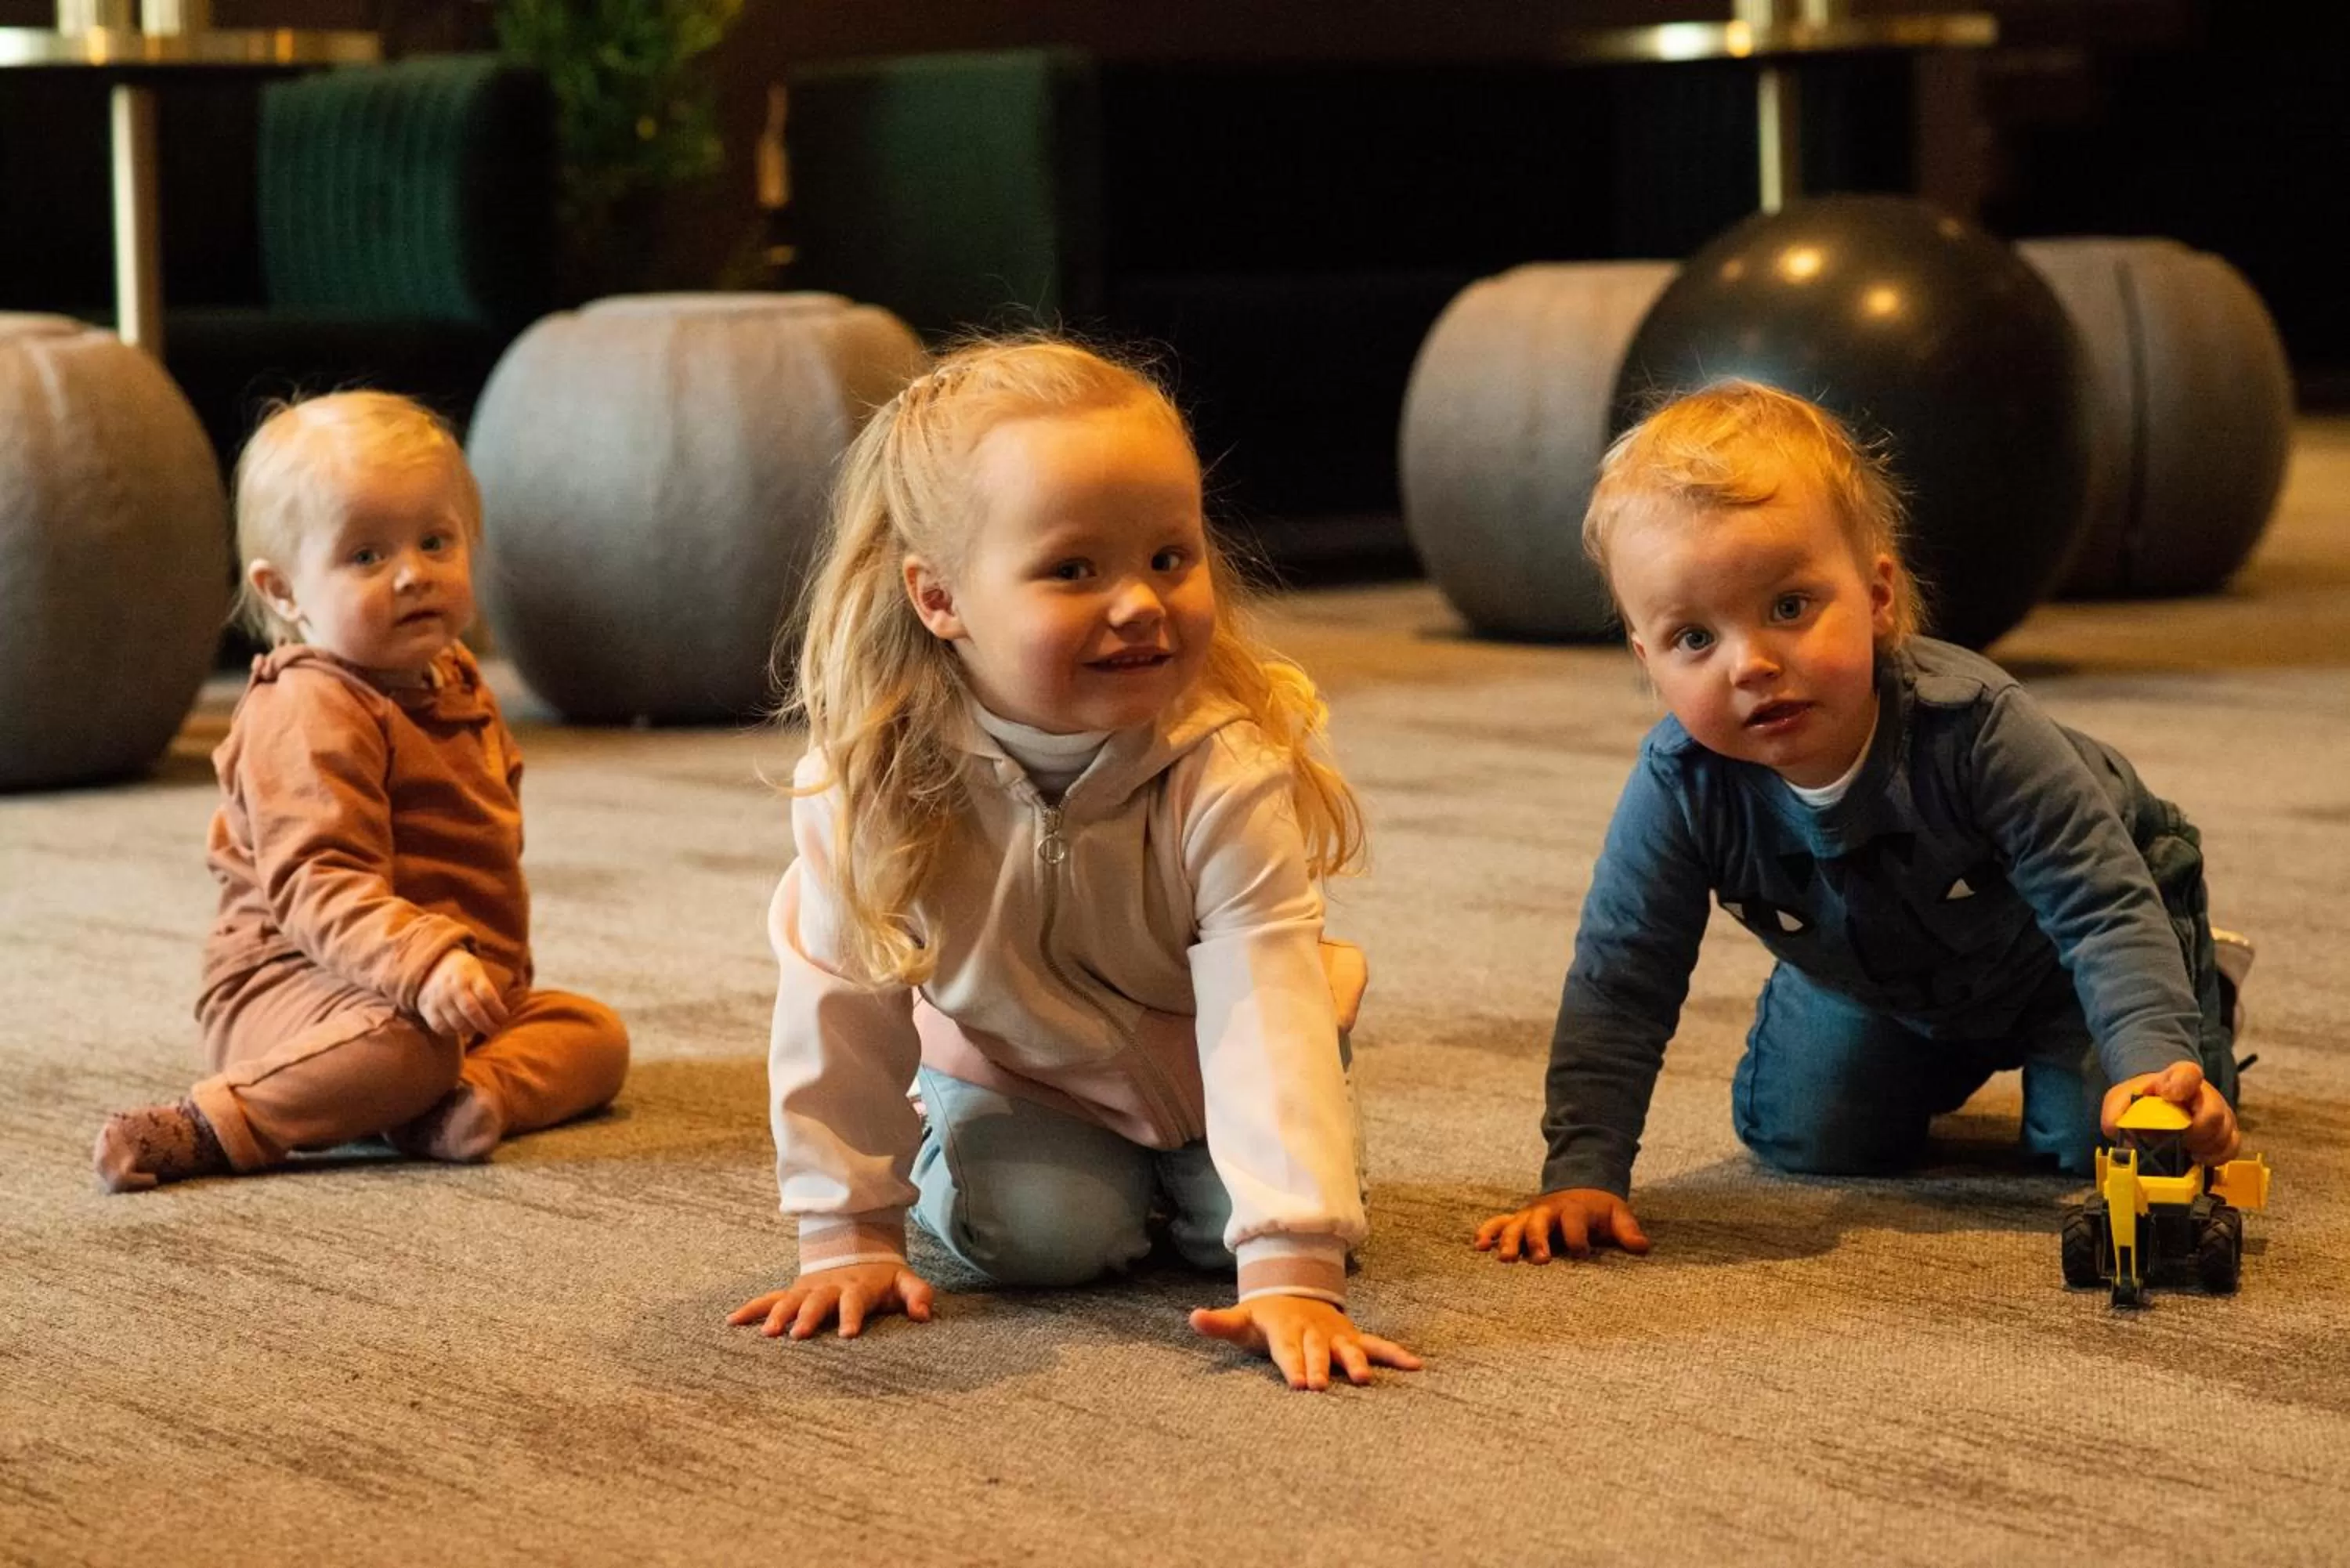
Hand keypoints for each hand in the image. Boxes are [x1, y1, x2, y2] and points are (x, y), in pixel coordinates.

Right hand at [417, 949, 508, 1039]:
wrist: (432, 965)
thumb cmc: (464, 972)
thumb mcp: (478, 972)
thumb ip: (487, 989)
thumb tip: (504, 1014)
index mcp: (469, 976)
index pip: (486, 996)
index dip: (498, 1011)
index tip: (505, 1018)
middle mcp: (452, 987)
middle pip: (472, 1011)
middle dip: (486, 1025)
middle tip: (495, 1030)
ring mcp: (438, 998)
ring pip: (457, 1022)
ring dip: (472, 1030)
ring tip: (479, 1030)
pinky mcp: (426, 1008)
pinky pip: (441, 1027)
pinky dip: (453, 1032)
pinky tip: (461, 1030)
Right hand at [727, 1262, 935, 1339]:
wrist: (857, 1253)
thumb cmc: (883, 1278)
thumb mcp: (905, 1282)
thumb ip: (917, 1295)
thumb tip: (925, 1315)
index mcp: (857, 1287)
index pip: (854, 1302)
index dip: (851, 1316)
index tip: (847, 1334)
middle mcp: (829, 1288)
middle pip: (817, 1302)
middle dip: (807, 1316)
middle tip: (798, 1335)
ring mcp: (808, 1289)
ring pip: (789, 1300)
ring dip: (777, 1315)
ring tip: (766, 1333)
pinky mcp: (793, 1292)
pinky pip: (769, 1299)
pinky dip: (751, 1308)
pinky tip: (732, 1322)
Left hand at [1189, 1295, 1421, 1390]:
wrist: (1295, 1292)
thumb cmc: (1266, 1318)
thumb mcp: (1242, 1319)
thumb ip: (1219, 1323)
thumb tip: (1193, 1318)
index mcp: (1285, 1330)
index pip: (1287, 1350)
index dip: (1292, 1365)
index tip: (1296, 1384)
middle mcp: (1313, 1332)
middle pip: (1316, 1352)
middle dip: (1319, 1368)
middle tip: (1320, 1387)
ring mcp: (1336, 1335)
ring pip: (1348, 1349)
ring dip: (1356, 1363)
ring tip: (1364, 1380)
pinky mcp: (1353, 1338)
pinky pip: (1376, 1345)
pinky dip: (1395, 1354)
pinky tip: (1415, 1366)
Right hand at [1474, 1187, 1650, 1263]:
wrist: (1580, 1185)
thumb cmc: (1600, 1210)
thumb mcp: (1617, 1214)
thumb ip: (1627, 1230)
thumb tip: (1643, 1247)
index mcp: (1575, 1210)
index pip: (1575, 1224)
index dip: (1578, 1238)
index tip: (1583, 1253)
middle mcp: (1549, 1211)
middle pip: (1540, 1223)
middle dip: (1538, 1240)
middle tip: (1540, 1260)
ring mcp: (1531, 1215)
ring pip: (1516, 1225)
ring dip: (1509, 1240)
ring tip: (1504, 1259)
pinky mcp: (1519, 1219)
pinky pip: (1499, 1222)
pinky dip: (1487, 1231)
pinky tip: (1478, 1245)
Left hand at [2102, 1059, 2239, 1163]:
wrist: (2158, 1105)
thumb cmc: (2143, 1100)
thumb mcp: (2121, 1101)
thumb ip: (2116, 1113)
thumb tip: (2119, 1133)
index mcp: (2177, 1078)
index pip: (2188, 1073)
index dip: (2182, 1085)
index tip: (2168, 1096)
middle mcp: (2204, 1093)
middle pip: (2213, 1112)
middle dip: (2194, 1131)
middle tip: (2178, 1138)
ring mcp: (2219, 1112)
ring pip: (2224, 1132)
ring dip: (2203, 1147)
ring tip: (2185, 1150)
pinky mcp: (2226, 1132)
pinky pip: (2231, 1147)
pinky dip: (2216, 1157)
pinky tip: (2197, 1158)